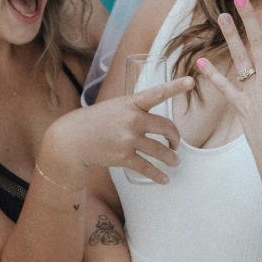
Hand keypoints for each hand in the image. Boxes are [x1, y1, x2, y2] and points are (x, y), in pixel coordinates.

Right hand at [42, 77, 196, 184]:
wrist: (71, 140)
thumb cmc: (94, 122)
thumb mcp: (114, 108)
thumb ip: (134, 110)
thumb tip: (153, 122)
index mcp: (130, 103)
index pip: (157, 93)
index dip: (175, 86)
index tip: (190, 82)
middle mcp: (132, 119)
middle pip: (167, 127)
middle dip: (175, 138)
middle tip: (176, 144)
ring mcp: (128, 139)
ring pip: (161, 151)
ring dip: (171, 158)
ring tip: (175, 162)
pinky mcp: (123, 157)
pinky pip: (148, 168)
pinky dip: (158, 175)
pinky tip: (164, 179)